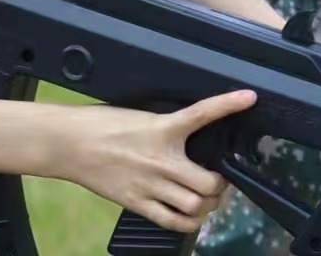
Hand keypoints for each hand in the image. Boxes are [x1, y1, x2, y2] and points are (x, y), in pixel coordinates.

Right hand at [58, 89, 256, 233]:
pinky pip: (172, 222)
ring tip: (207, 199)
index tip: (250, 98)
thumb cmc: (102, 124)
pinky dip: (189, 222)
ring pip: (195, 207)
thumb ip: (168, 126)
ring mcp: (151, 185)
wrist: (71, 143)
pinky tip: (192, 216)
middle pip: (209, 184)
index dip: (229, 104)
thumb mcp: (142, 116)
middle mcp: (162, 160)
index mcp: (163, 128)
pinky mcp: (137, 203)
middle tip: (220, 180)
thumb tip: (191, 133)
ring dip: (208, 205)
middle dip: (221, 185)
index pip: (203, 113)